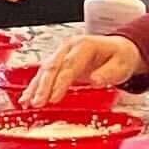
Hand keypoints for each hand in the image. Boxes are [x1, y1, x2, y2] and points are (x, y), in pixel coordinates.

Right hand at [26, 34, 144, 106]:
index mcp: (84, 45)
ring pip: (44, 70)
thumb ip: (109, 73)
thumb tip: (96, 81)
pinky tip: (27, 98)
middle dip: (43, 86)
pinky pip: (43, 74)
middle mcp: (69, 47)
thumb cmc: (120, 57)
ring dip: (35, 87)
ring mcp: (61, 53)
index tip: (54, 98)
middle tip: (38, 103)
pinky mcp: (58, 62)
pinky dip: (35, 86)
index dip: (60, 83)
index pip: (69, 66)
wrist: (119, 49)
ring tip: (28, 102)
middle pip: (52, 67)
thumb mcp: (122, 65)